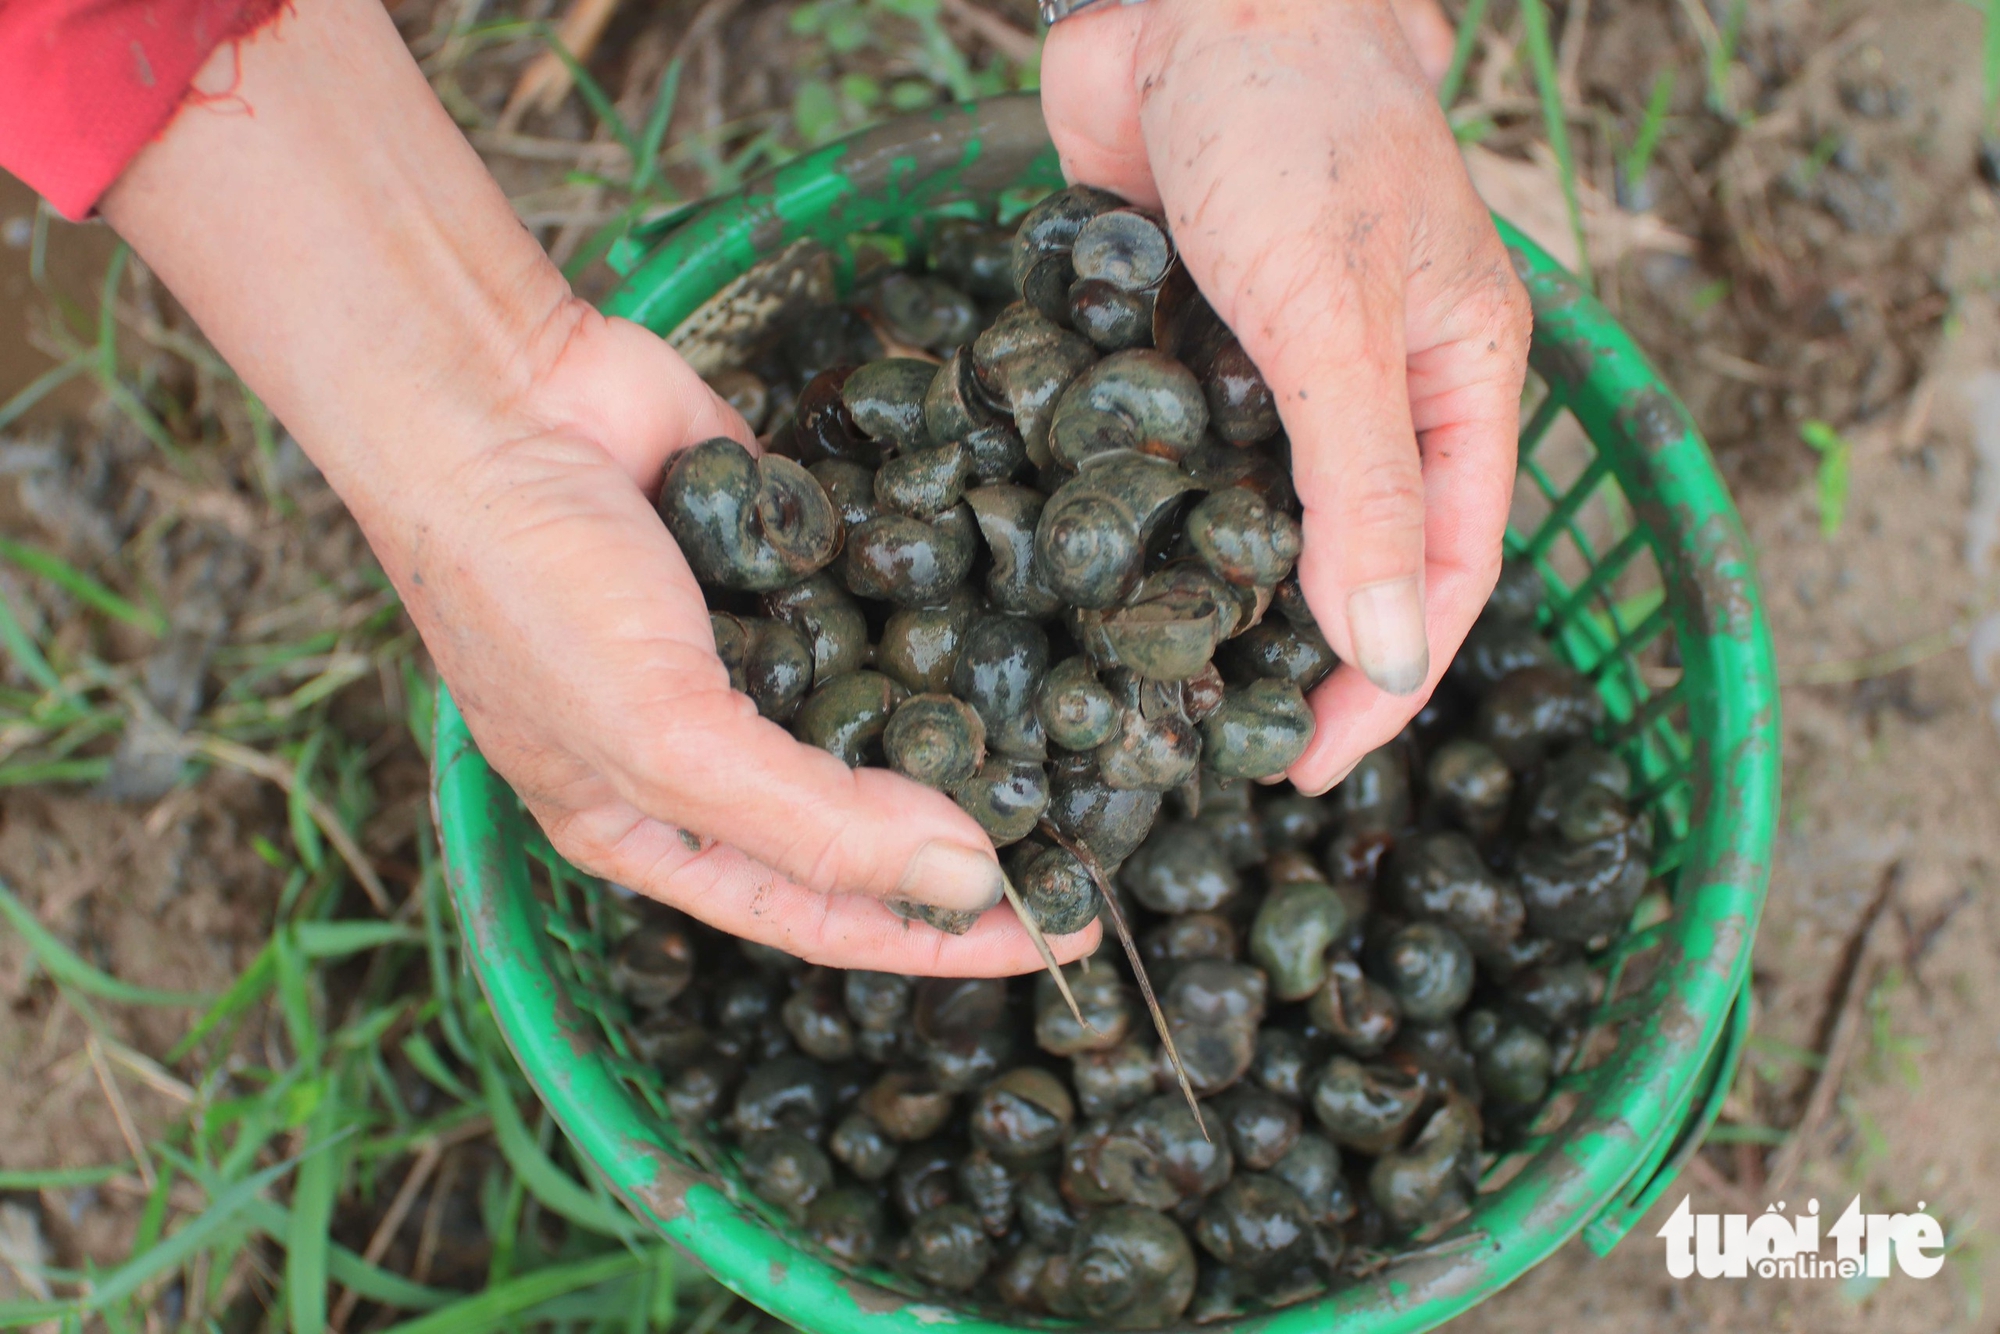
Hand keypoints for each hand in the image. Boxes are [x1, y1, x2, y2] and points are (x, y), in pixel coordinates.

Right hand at [101, 0, 1098, 972]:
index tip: (1053, 941)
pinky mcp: (788, 561)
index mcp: (654, 828)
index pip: (819, 913)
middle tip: (1092, 852)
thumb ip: (812, 821)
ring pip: (879, 718)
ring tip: (1083, 755)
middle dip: (964, 844)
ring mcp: (750, 653)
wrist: (495, 394)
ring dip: (966, 735)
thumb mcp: (661, 736)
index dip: (934, 935)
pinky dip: (936, 622)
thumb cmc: (537, 586)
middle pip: (859, 827)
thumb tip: (967, 879)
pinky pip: (878, 610)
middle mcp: (707, 753)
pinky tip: (1023, 634)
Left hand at [1042, 0, 1531, 793]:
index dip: (1383, 683)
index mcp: (1458, 386)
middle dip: (1285, 652)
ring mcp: (1270, 369)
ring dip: (1201, 589)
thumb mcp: (1335, 322)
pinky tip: (1078, 566)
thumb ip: (1363, 488)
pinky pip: (1162, 450)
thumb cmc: (1294, 126)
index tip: (1302, 767)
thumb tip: (1391, 658)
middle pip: (1346, 558)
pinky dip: (1129, 505)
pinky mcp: (1180, 341)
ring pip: (1246, 514)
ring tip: (1131, 682)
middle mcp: (1372, 390)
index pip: (1442, 574)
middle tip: (1200, 742)